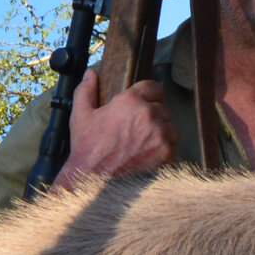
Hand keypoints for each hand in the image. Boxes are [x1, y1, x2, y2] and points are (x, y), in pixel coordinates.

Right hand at [54, 70, 175, 186]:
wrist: (93, 180)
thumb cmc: (87, 149)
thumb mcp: (81, 116)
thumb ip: (86, 91)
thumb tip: (90, 74)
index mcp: (131, 100)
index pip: (155, 88)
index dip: (150, 96)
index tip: (146, 105)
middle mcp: (149, 114)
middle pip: (164, 110)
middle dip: (154, 119)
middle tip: (138, 133)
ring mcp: (160, 134)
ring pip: (171, 130)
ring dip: (161, 137)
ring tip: (143, 147)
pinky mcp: (166, 154)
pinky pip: (173, 150)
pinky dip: (164, 156)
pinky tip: (147, 159)